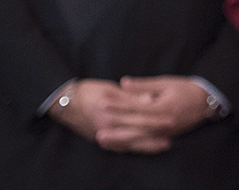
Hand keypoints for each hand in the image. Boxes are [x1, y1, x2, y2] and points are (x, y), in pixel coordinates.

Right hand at [46, 79, 168, 151]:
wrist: (66, 104)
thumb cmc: (89, 92)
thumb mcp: (110, 90)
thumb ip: (131, 96)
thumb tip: (149, 100)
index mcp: (110, 110)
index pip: (138, 115)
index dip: (156, 118)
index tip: (172, 118)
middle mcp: (107, 125)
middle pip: (136, 132)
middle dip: (155, 135)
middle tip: (173, 135)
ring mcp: (104, 134)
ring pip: (130, 142)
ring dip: (148, 144)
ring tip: (166, 144)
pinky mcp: (102, 140)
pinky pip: (121, 147)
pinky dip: (136, 147)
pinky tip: (147, 148)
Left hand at [92, 75, 209, 150]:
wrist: (206, 102)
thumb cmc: (186, 89)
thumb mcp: (166, 82)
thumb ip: (144, 86)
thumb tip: (123, 84)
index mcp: (164, 107)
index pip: (136, 107)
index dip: (119, 105)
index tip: (103, 103)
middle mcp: (164, 123)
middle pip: (136, 128)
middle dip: (116, 129)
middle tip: (97, 130)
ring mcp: (165, 133)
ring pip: (139, 139)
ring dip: (120, 139)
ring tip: (103, 139)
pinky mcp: (165, 137)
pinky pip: (145, 142)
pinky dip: (131, 144)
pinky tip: (119, 145)